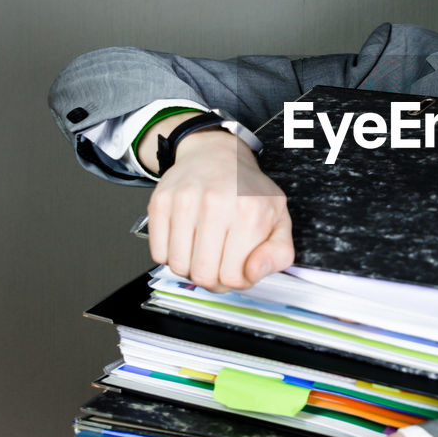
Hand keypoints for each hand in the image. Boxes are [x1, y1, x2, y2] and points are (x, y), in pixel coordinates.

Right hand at [146, 128, 293, 289]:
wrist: (216, 155)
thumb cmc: (247, 191)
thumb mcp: (279, 219)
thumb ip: (278, 254)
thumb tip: (252, 273)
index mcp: (250, 211)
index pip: (234, 277)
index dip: (236, 280)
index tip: (237, 268)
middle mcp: (216, 203)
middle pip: (204, 275)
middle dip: (212, 278)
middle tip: (218, 263)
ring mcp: (184, 201)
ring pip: (178, 267)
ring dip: (190, 267)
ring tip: (202, 249)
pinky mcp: (161, 202)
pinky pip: (158, 253)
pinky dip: (170, 255)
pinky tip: (185, 240)